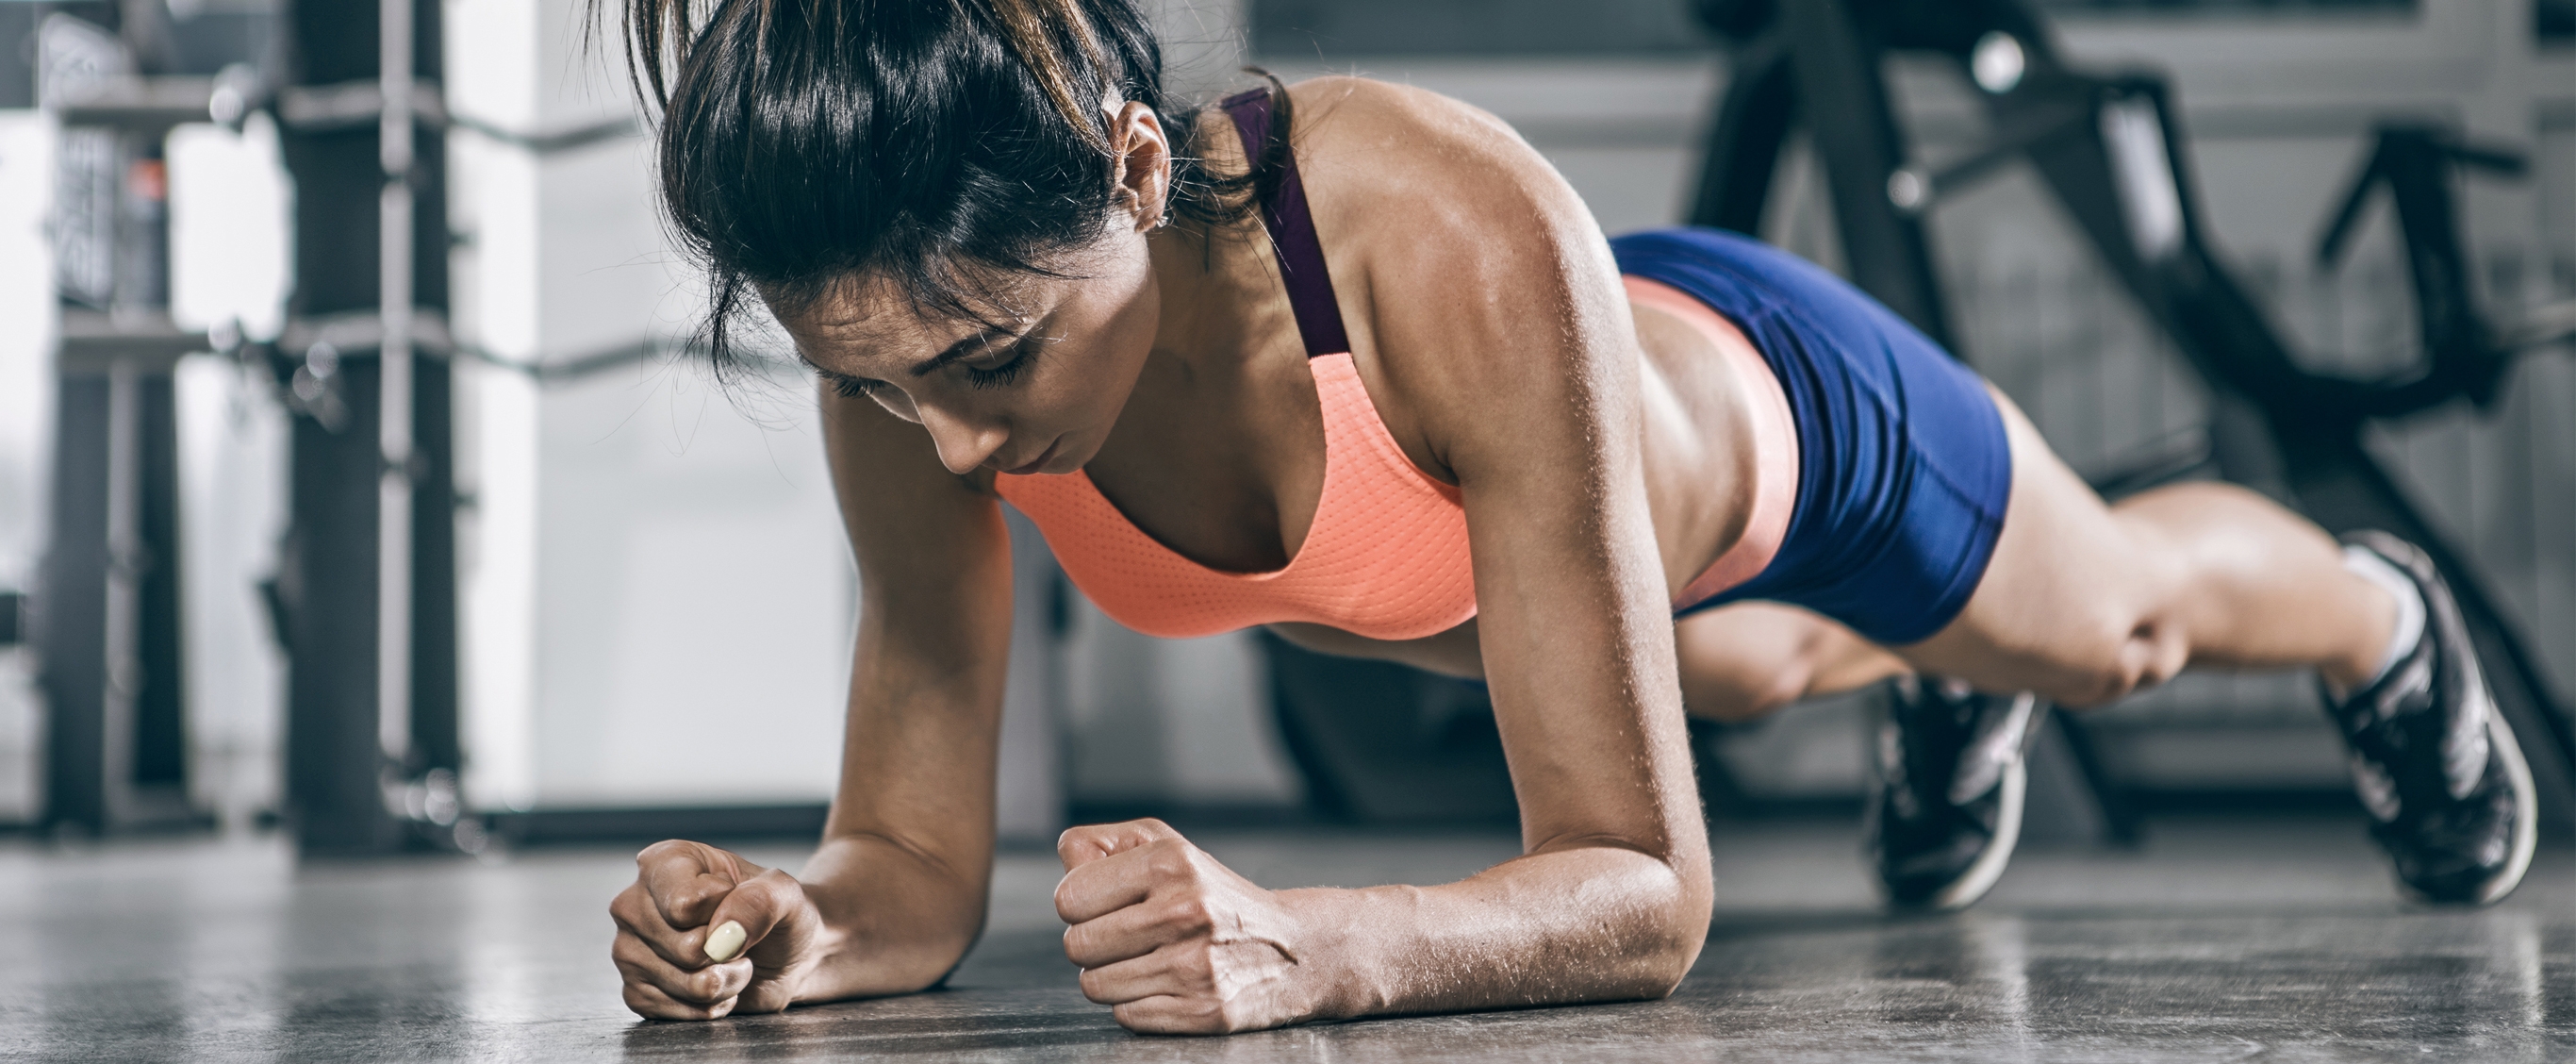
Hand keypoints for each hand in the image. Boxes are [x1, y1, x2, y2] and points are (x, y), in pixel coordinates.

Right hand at [610, 840, 824, 1019]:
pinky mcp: (636, 991)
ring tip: (731, 961)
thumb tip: (723, 937)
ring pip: (687, 984)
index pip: (685, 902)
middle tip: (737, 938)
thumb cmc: (777, 913)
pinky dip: (711, 1005)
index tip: (734, 897)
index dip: (725, 908)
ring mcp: (629, 949)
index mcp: (664, 862)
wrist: (783, 953)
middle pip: (687, 948)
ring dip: (726, 981)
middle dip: (729, 953)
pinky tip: (717, 983)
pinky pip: (676, 1012)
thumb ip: (762, 901)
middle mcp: (635, 903)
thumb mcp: (785, 893)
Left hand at [1055, 819, 1319, 1033]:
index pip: (1069, 898)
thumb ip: (1103, 846)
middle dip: (1094, 944)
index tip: (1111, 906)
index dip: (1083, 906)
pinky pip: (1126, 1015)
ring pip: (1095, 986)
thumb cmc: (1215, 895)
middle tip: (1131, 937)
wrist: (1298, 948)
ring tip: (1152, 960)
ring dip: (1114, 977)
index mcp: (1171, 863)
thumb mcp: (1167, 848)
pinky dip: (1139, 1005)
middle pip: (1076, 945)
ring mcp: (1197, 966)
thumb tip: (1066, 860)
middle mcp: (1186, 911)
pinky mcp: (1206, 1011)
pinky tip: (1170, 985)